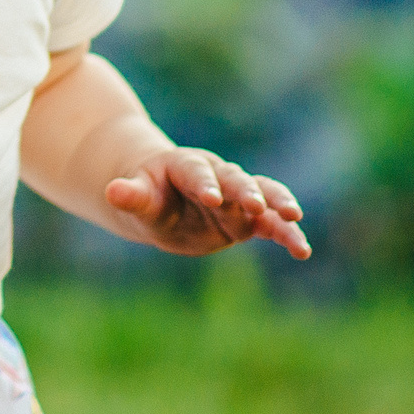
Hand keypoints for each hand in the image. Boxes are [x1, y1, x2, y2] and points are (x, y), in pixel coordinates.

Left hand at [106, 147, 310, 259]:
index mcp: (186, 165)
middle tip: (254, 205)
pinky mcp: (248, 219)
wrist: (165, 198)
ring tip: (294, 218)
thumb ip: (131, 196)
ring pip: (262, 195)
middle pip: (234, 179)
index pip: (196, 173)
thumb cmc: (148, 194)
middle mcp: (217, 176)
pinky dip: (285, 232)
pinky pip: (271, 223)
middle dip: (245, 191)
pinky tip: (301, 248)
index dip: (204, 184)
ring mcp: (236, 196)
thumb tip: (112, 191)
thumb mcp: (137, 196)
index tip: (211, 198)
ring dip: (277, 205)